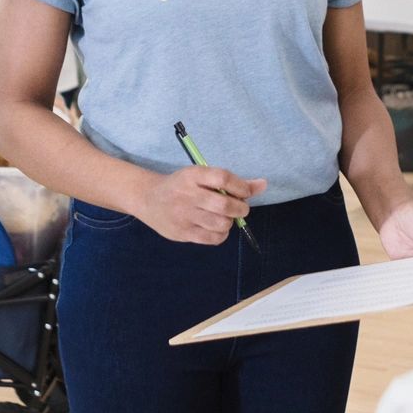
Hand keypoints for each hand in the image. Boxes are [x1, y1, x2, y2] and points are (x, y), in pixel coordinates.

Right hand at [136, 166, 266, 243]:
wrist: (148, 199)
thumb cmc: (181, 185)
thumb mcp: (201, 176)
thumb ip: (233, 182)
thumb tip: (263, 185)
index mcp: (193, 175)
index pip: (223, 178)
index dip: (241, 187)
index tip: (245, 193)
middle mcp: (187, 194)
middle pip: (224, 204)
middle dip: (240, 208)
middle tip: (240, 208)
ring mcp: (184, 215)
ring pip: (220, 223)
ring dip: (230, 222)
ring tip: (226, 218)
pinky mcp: (182, 232)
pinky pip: (212, 238)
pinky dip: (222, 234)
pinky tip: (217, 228)